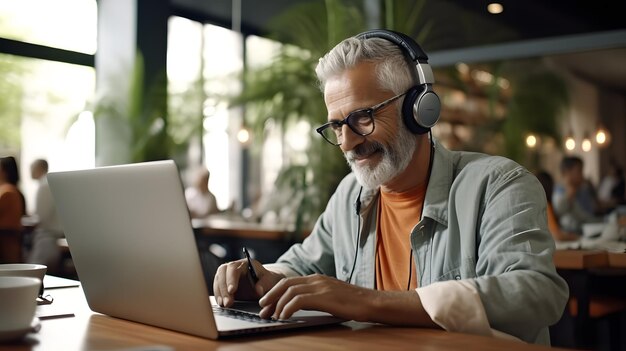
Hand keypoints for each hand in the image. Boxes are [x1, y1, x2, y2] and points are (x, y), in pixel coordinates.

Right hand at [213, 258, 283, 306]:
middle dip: (224, 288)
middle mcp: (234, 266)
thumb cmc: (267, 281)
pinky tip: (221, 304)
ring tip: (224, 305)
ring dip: (220, 293)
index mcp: (245, 263)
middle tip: (228, 302)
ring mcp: (227, 274)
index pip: (234, 268)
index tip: (232, 291)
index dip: (231, 279)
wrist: (264, 285)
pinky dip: (218, 295)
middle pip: (223, 273)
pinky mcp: (223, 282)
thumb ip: (265, 284)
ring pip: (218, 280)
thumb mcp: (270, 281)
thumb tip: (258, 290)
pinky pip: (217, 287)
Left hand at [258, 274, 373, 320]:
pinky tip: (284, 317)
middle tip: (262, 310)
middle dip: (271, 297)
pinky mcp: (323, 296)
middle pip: (285, 284)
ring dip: (277, 305)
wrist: (371, 302)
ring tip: (271, 316)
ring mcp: (320, 286)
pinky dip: (287, 309)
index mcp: (317, 278)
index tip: (267, 304)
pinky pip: (298, 300)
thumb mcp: (332, 297)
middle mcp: (316, 279)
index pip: (289, 282)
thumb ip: (317, 297)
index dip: (275, 292)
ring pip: (289, 291)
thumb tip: (300, 306)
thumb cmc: (354, 303)